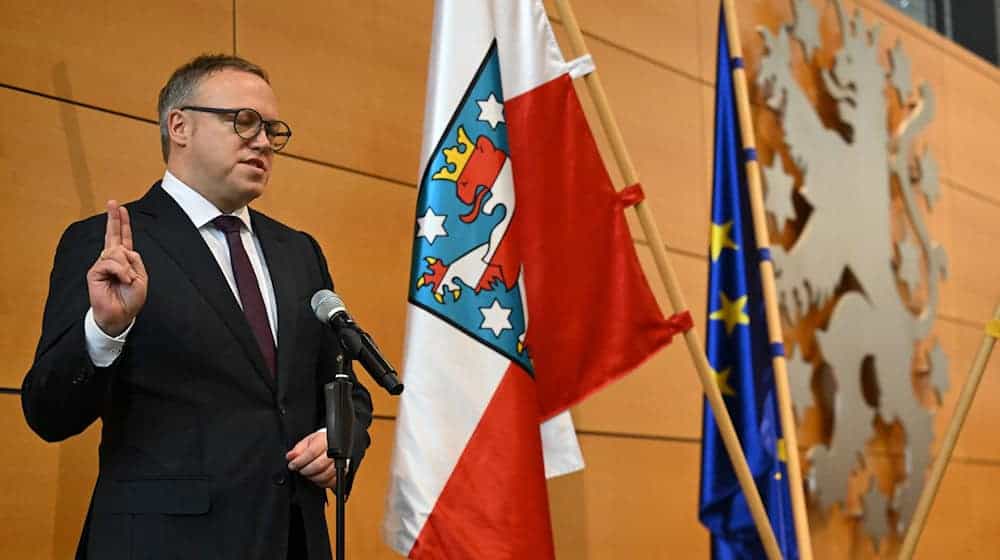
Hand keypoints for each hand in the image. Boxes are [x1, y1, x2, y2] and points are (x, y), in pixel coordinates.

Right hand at [87, 200, 147, 336]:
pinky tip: (122, 280)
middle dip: (114, 218)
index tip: (121, 208)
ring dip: (126, 267)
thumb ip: (134, 261)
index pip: (123, 238)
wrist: (121, 315)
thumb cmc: (130, 299)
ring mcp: (102, 265)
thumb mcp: (141, 277)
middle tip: (113, 202)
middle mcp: (113, 259)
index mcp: (125, 260)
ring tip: (127, 280)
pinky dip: (120, 271)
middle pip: (112, 235)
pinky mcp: (95, 272)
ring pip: (116, 252)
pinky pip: (110, 263)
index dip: (122, 223)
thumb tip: (122, 250)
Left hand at [287, 431, 336, 487]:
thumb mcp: (309, 441)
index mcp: (326, 440)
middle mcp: (335, 451)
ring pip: (325, 475)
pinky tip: (316, 477)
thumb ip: (298, 449)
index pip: (311, 452)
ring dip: (312, 477)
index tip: (292, 465)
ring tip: (307, 473)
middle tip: (299, 469)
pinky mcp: (343, 472)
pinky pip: (331, 482)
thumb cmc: (321, 442)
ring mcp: (341, 462)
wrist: (336, 445)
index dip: (299, 461)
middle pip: (319, 465)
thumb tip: (290, 456)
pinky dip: (321, 482)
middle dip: (305, 470)